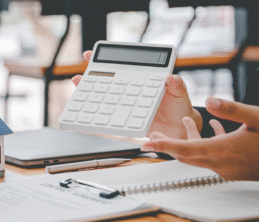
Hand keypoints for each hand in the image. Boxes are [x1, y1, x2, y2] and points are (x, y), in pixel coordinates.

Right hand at [72, 51, 202, 138]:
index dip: (104, 61)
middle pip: (107, 82)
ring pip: (105, 99)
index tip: (89, 56)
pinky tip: (91, 115)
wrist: (180, 130)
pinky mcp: (127, 120)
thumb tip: (170, 78)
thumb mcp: (180, 92)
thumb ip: (176, 84)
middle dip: (90, 78)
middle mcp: (131, 91)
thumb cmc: (179, 107)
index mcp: (141, 80)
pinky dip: (100, 116)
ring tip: (80, 93)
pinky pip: (112, 117)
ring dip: (91, 96)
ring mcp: (127, 105)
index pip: (121, 67)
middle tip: (78, 78)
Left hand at [142, 97, 258, 180]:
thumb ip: (231, 109)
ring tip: (180, 126)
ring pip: (197, 156)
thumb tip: (209, 100)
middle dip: (167, 146)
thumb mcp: (257, 118)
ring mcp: (227, 168)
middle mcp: (221, 163)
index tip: (147, 144)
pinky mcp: (233, 169)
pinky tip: (212, 129)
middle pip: (185, 156)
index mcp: (224, 151)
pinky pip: (211, 157)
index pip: (185, 149)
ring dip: (186, 143)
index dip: (164, 146)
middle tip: (151, 139)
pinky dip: (204, 144)